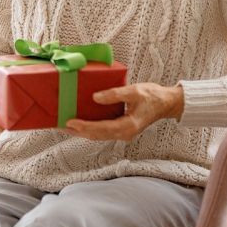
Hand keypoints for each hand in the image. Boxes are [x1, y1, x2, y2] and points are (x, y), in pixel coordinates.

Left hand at [64, 82, 183, 140]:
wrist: (166, 103)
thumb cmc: (152, 96)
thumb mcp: (135, 91)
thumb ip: (115, 94)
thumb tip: (95, 97)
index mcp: (128, 126)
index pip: (102, 129)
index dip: (85, 126)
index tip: (70, 122)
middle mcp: (124, 133)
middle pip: (97, 135)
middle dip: (78, 131)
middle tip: (61, 125)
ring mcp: (123, 133)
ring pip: (99, 135)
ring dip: (82, 131)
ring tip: (65, 126)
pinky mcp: (121, 129)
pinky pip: (102, 131)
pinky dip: (90, 128)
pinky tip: (80, 124)